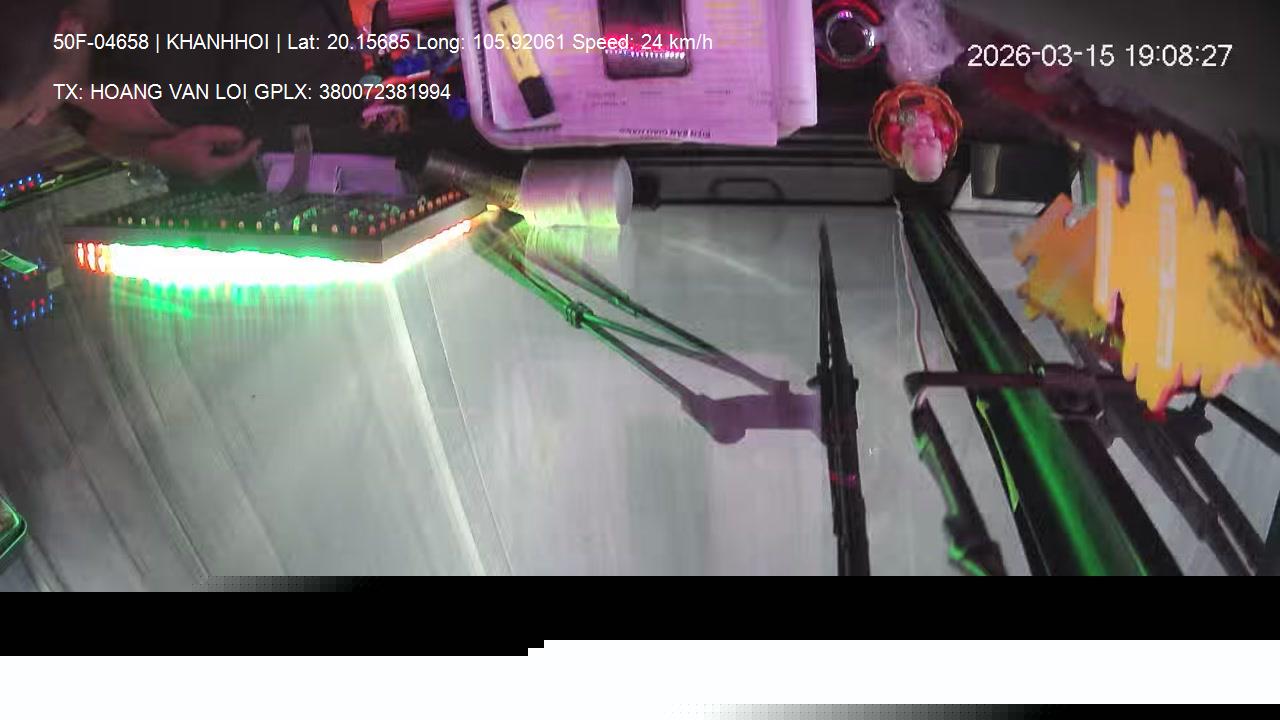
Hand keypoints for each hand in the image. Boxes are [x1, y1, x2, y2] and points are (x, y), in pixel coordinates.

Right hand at [144, 126, 261, 182]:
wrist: (154, 150)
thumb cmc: (176, 141)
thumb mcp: (202, 134)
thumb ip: (224, 135)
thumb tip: (241, 137)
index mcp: (213, 169)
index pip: (239, 160)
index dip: (250, 150)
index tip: (259, 139)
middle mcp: (211, 177)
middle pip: (233, 163)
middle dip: (241, 151)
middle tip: (249, 137)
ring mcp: (204, 177)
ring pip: (225, 164)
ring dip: (231, 152)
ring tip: (232, 138)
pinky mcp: (199, 174)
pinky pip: (217, 164)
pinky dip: (222, 155)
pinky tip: (219, 144)